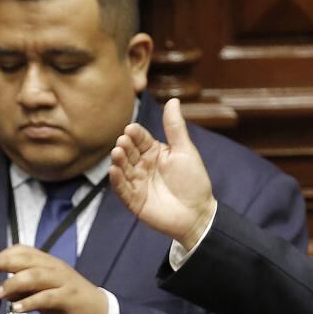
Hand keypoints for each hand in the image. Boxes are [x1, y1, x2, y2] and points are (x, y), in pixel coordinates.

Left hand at [0, 246, 108, 313]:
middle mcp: (54, 267)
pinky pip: (46, 298)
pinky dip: (29, 303)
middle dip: (6, 261)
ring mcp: (62, 281)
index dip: (6, 254)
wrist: (96, 312)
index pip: (25, 250)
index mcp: (48, 262)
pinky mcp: (67, 298)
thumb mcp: (43, 289)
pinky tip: (16, 309)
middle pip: (27, 260)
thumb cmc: (66, 299)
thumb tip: (1, 289)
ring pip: (35, 276)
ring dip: (13, 283)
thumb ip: (24, 288)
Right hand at [110, 98, 217, 249]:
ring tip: (117, 153)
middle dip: (125, 146)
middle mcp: (143, 166)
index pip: (140, 139)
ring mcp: (137, 183)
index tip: (131, 129)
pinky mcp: (134, 201)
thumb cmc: (193, 181)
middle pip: (129, 152)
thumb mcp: (184, 151)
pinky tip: (114, 171)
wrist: (197, 213)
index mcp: (154, 152)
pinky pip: (122, 189)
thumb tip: (172, 100)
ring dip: (118, 161)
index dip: (135, 134)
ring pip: (123, 169)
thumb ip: (175, 127)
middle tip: (123, 141)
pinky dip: (117, 180)